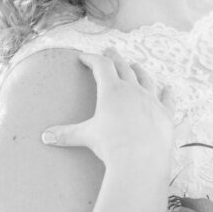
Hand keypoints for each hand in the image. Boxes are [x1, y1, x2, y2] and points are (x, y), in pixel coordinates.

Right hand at [41, 47, 174, 170]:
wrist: (140, 160)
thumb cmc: (111, 146)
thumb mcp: (86, 137)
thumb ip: (66, 134)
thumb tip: (44, 137)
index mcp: (112, 91)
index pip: (101, 66)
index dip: (91, 58)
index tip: (83, 57)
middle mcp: (133, 90)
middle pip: (124, 67)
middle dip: (115, 58)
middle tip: (110, 52)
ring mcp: (152, 100)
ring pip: (146, 79)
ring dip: (139, 71)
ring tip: (135, 66)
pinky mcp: (165, 114)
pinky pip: (167, 99)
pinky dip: (167, 93)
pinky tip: (168, 88)